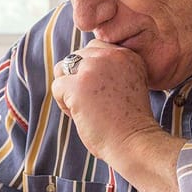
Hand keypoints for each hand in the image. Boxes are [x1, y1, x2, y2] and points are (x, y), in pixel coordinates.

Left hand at [51, 39, 162, 159]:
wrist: (134, 142)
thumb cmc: (130, 121)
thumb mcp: (129, 84)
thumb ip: (111, 69)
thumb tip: (78, 65)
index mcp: (127, 55)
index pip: (95, 49)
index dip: (91, 71)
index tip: (104, 93)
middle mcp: (112, 55)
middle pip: (77, 57)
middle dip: (78, 79)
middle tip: (94, 103)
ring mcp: (94, 68)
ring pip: (63, 68)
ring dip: (68, 88)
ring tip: (85, 107)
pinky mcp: (77, 85)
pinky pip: (57, 86)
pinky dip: (63, 104)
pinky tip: (80, 115)